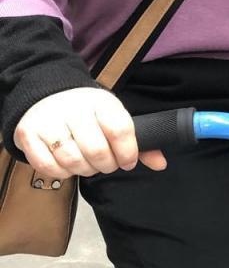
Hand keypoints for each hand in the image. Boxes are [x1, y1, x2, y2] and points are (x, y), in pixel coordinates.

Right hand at [14, 88, 166, 180]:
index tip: (128, 161)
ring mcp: (49, 121)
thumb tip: (161, 163)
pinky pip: (49, 167)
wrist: (47, 95)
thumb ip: (137, 141)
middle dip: (106, 165)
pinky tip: (67, 164)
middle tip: (106, 164)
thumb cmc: (87, 112)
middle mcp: (74, 109)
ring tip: (87, 163)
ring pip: (72, 160)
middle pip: (96, 150)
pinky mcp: (29, 135)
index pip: (120, 129)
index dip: (128, 152)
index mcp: (101, 102)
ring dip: (84, 169)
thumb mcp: (113, 117)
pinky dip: (62, 172)